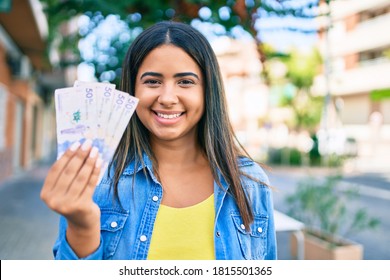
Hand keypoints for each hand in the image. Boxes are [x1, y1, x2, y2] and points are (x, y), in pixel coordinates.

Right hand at [41, 140, 101, 256]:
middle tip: (88, 143)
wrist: (82, 222)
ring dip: (89, 162)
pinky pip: (90, 184)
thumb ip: (66, 173)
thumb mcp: (65, 189)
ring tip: (96, 150)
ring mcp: (67, 205)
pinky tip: (100, 162)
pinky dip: (96, 171)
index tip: (76, 143)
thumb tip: (77, 148)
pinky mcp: (82, 206)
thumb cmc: (73, 199)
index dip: (66, 155)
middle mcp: (54, 200)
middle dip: (80, 155)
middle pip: (69, 172)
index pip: (56, 170)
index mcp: (46, 194)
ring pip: (81, 177)